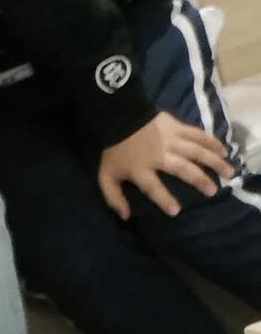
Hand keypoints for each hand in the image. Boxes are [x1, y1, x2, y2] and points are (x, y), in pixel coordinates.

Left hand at [98, 110, 236, 221]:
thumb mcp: (106, 176)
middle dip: (198, 180)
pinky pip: (198, 135)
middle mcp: (159, 155)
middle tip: (212, 191)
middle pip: (182, 168)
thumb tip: (126, 217)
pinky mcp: (178, 127)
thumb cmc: (114, 150)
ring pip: (196, 151)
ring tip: (228, 172)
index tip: (177, 211)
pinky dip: (212, 142)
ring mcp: (170, 140)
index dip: (164, 199)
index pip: (153, 187)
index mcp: (141, 169)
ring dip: (213, 161)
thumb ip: (114, 198)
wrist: (119, 116)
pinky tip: (224, 150)